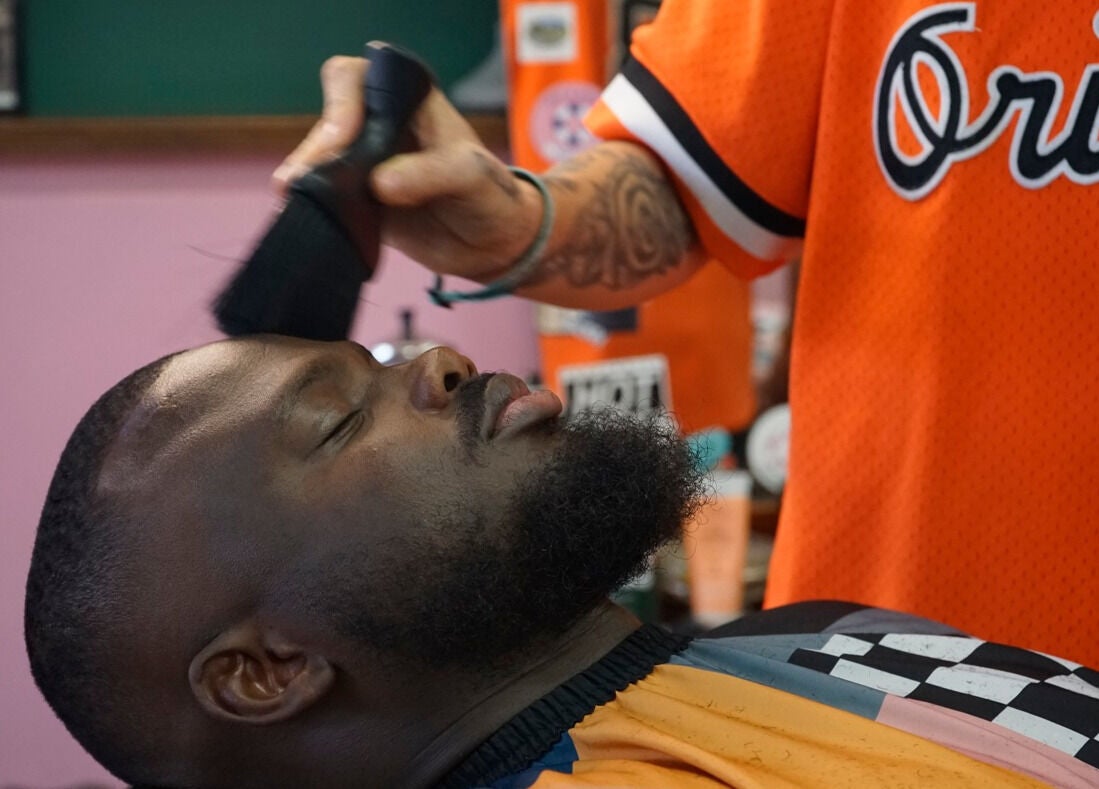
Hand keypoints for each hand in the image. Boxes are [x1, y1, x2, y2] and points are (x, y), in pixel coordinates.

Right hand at [274, 54, 541, 281]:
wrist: (493, 245)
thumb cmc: (491, 195)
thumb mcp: (471, 177)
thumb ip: (431, 174)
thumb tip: (379, 183)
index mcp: (407, 98)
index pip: (357, 79)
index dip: (342, 105)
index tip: (343, 140)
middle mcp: (379, 124)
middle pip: (329, 122)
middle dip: (315, 149)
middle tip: (304, 181)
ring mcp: (365, 162)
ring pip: (320, 159)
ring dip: (306, 178)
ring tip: (295, 199)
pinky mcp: (357, 199)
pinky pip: (324, 195)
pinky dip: (312, 204)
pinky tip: (301, 214)